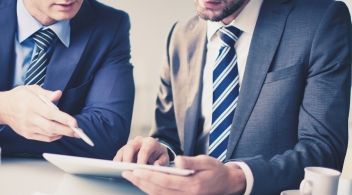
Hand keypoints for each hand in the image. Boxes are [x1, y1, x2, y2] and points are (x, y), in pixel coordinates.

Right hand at [0, 85, 78, 141]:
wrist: (2, 108)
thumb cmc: (18, 97)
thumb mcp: (31, 89)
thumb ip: (46, 93)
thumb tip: (58, 95)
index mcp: (31, 104)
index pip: (50, 113)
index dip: (63, 118)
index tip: (74, 122)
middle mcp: (29, 117)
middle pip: (51, 127)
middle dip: (66, 130)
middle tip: (78, 132)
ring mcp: (28, 127)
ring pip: (48, 134)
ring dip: (62, 134)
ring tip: (72, 132)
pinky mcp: (27, 134)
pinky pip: (43, 138)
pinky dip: (54, 137)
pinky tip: (60, 133)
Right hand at [113, 136, 169, 165]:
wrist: (156, 151)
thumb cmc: (160, 156)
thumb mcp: (164, 159)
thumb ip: (161, 163)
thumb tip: (156, 167)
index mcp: (150, 142)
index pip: (144, 151)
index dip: (141, 160)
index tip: (139, 169)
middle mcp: (139, 141)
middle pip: (130, 147)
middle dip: (127, 158)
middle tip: (126, 168)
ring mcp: (131, 144)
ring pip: (123, 150)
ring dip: (120, 160)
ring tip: (118, 169)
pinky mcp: (125, 149)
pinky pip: (119, 154)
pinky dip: (117, 161)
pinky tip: (116, 168)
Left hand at [122, 155, 245, 194]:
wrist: (226, 184)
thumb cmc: (215, 170)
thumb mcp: (206, 161)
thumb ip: (191, 161)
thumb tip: (177, 160)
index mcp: (192, 185)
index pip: (166, 181)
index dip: (149, 176)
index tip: (136, 170)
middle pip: (158, 190)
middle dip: (140, 182)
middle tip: (126, 173)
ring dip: (142, 187)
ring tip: (130, 177)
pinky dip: (150, 190)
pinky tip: (141, 183)